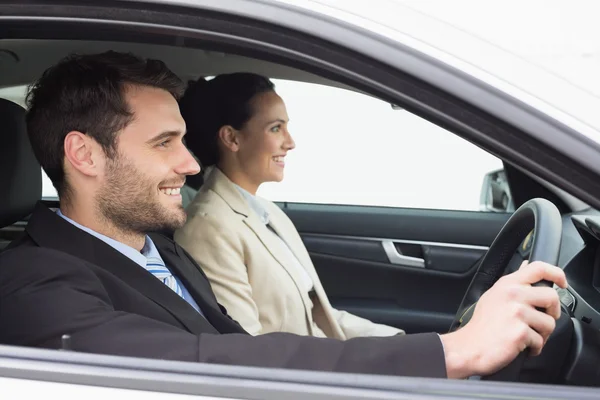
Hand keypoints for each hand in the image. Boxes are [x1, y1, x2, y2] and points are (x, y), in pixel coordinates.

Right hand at [440, 261, 567, 378]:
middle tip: (541, 320)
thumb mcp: (493, 295)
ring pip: (550, 323)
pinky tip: (521, 346)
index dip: (556, 274)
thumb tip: (526, 266)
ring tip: (527, 336)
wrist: (469, 347)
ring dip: (542, 334)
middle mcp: (512, 294)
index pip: (538, 268)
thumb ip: (513, 282)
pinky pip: (541, 340)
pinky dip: (534, 347)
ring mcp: (516, 312)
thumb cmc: (480, 325)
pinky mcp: (520, 331)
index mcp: (507, 284)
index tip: (561, 283)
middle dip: (552, 313)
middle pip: (551, 297)